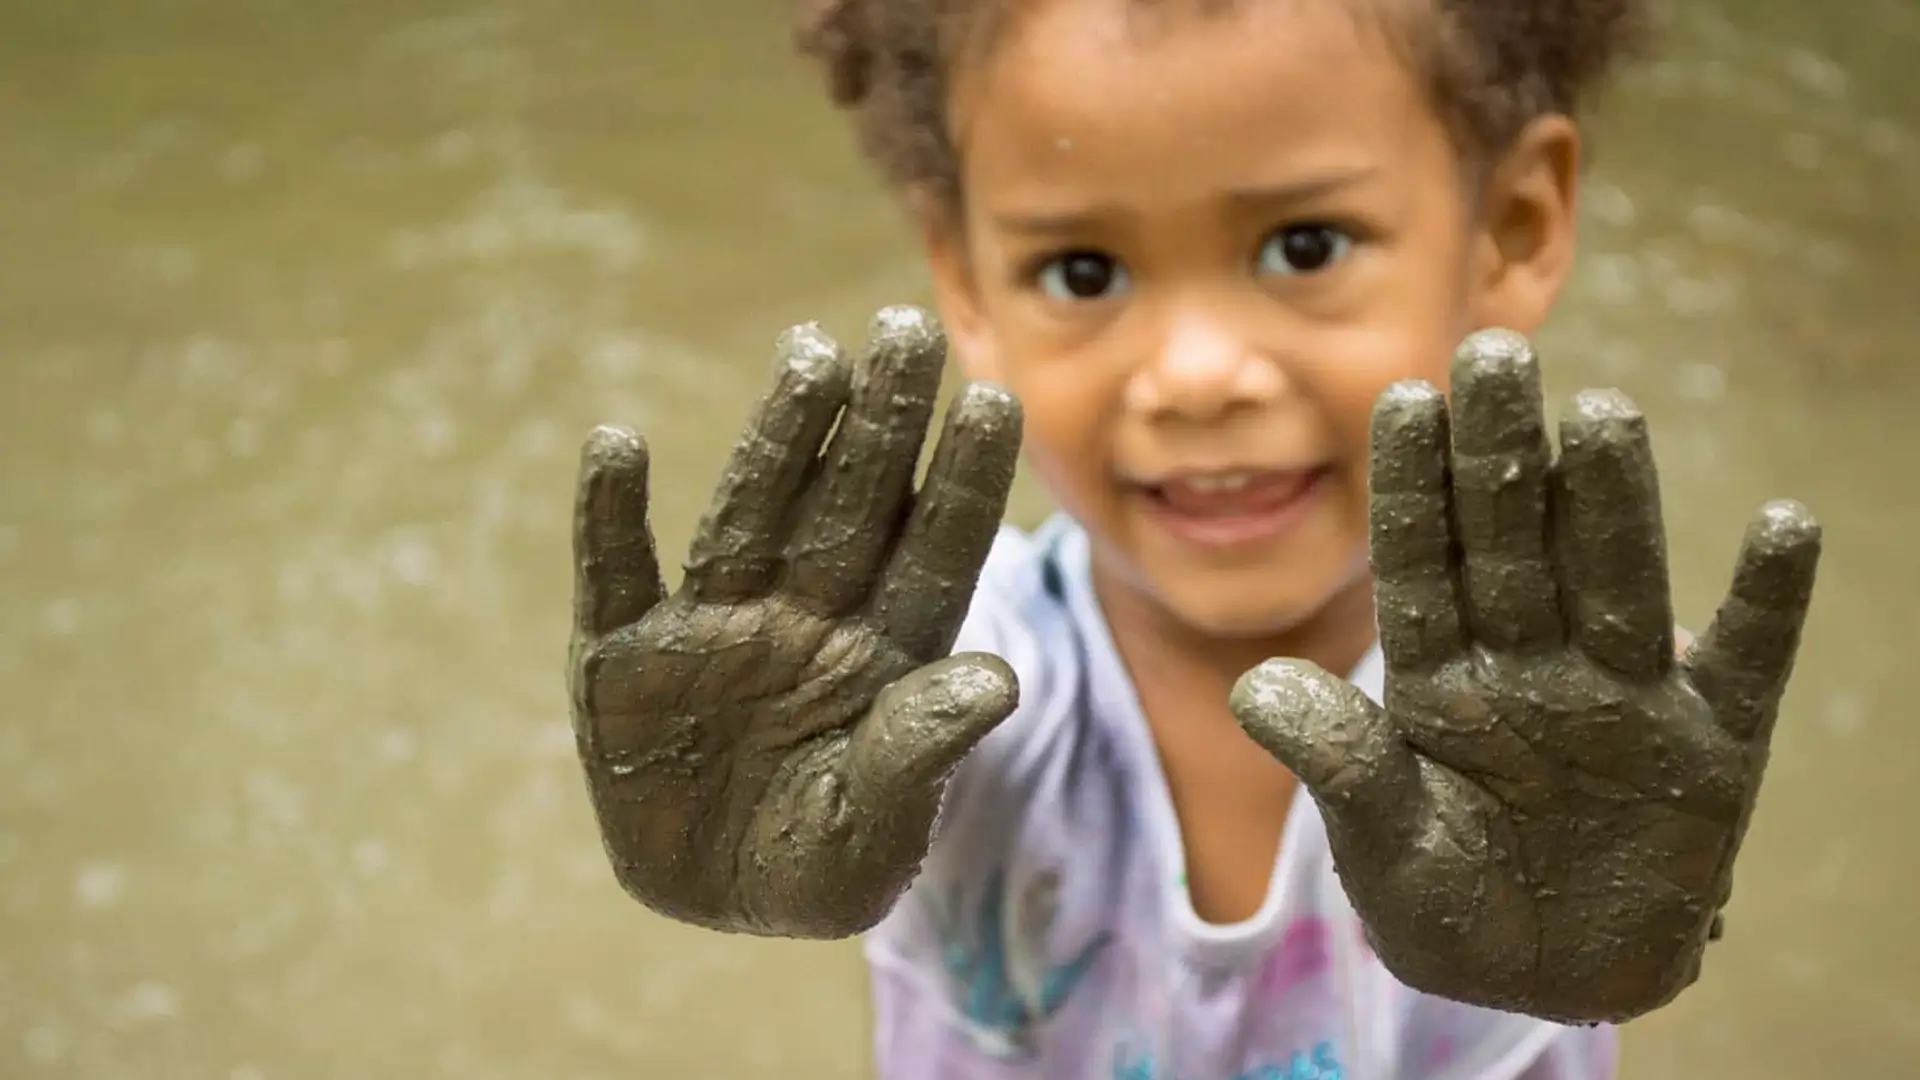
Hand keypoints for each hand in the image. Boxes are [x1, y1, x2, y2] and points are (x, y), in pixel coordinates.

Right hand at [569, 307, 1023, 938]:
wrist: (713, 908)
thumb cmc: (818, 866)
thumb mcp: (876, 832)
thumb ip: (920, 751)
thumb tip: (998, 680)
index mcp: (883, 652)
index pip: (931, 549)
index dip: (961, 479)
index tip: (995, 399)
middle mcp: (805, 617)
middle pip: (847, 505)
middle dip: (880, 422)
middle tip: (909, 328)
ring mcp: (714, 629)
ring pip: (750, 514)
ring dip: (777, 439)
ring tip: (811, 356)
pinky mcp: (624, 657)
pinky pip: (616, 573)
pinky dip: (608, 515)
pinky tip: (614, 446)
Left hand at [1229, 330, 1821, 1023]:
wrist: (1552, 983)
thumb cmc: (1451, 905)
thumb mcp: (1384, 847)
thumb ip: (1339, 767)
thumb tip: (1253, 689)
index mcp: (1440, 678)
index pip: (1422, 565)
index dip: (1413, 486)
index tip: (1404, 396)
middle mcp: (1529, 665)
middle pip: (1512, 545)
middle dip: (1501, 456)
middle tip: (1496, 350)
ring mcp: (1622, 698)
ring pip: (1611, 578)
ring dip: (1610, 499)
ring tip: (1601, 412)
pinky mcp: (1713, 749)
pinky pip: (1745, 663)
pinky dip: (1768, 602)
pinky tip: (1783, 524)